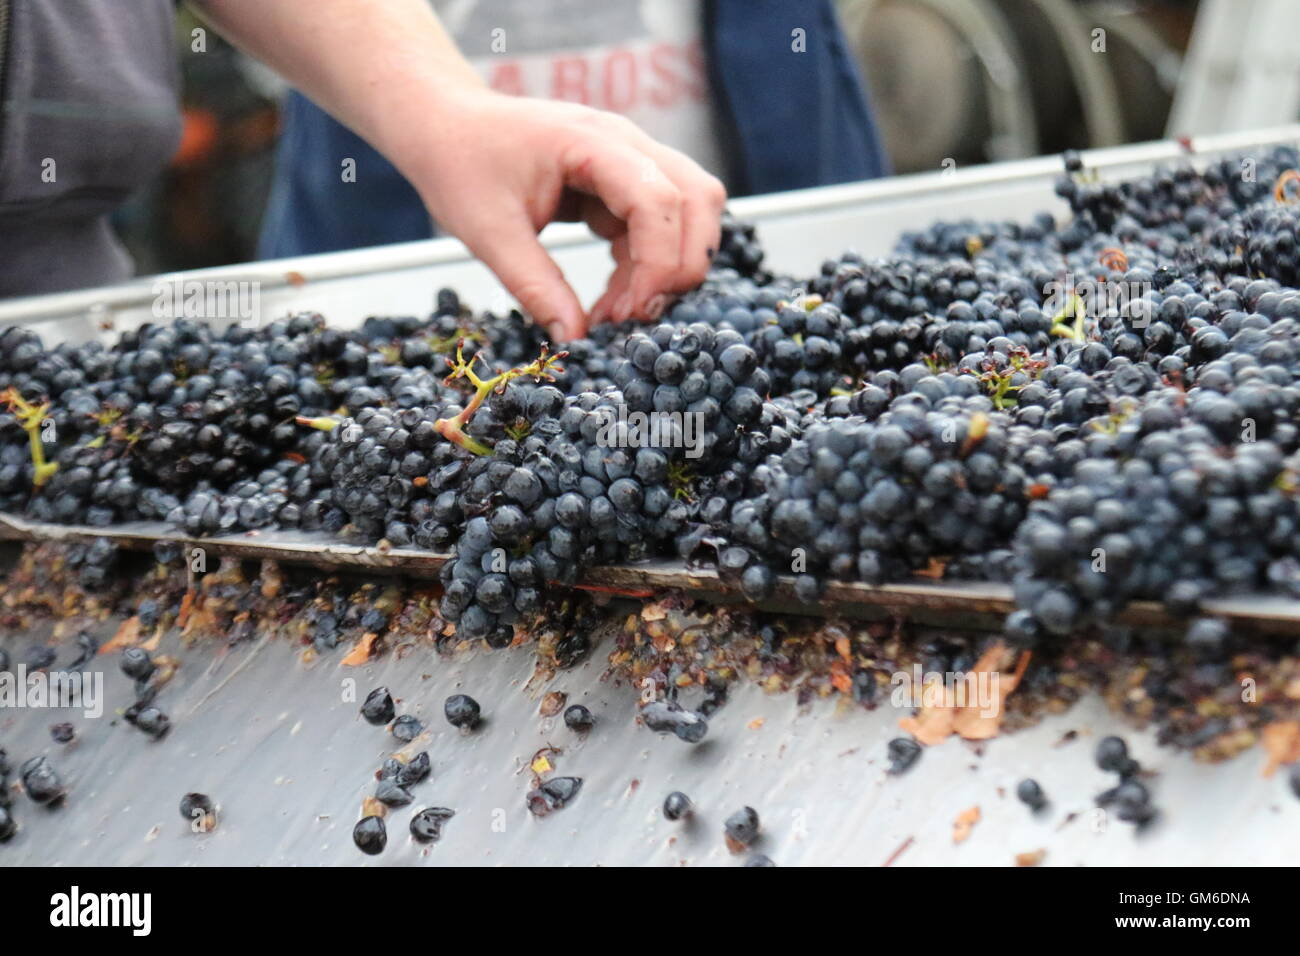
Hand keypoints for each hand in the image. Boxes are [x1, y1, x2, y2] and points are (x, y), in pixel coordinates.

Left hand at [403, 88, 726, 340]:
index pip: (658, 198)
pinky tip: (613, 299)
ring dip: (667, 268)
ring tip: (618, 313)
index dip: (658, 262)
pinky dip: (646, 267)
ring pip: (690, 211)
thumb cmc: (460, 166)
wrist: (447, 128)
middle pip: (698, 198)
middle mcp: (624, 142)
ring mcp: (630, 158)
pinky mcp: (624, 182)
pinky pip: (659, 226)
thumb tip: (575, 340)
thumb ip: (534, 286)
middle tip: (638, 315)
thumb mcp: (488, 233)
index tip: (631, 313)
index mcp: (590, 141)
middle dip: (680, 265)